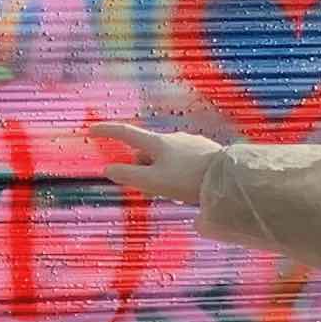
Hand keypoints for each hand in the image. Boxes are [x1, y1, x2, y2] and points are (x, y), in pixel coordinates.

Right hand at [92, 121, 214, 205]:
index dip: (107, 131)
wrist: (229, 179)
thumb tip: (108, 169)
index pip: (126, 133)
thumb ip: (128, 175)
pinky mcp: (208, 152)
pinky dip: (178, 171)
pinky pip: (184, 160)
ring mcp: (192, 143)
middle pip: (147, 150)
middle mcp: (174, 138)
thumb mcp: (152, 181)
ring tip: (171, 192)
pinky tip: (187, 187)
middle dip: (140, 164)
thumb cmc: (188, 180)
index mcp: (157, 143)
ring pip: (166, 156)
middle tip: (145, 187)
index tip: (91, 129)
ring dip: (160, 170)